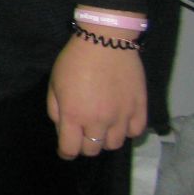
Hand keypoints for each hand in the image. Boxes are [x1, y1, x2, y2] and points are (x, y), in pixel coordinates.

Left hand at [46, 34, 146, 158]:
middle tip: (82, 134)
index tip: (65, 150)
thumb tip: (63, 128)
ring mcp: (122, 116)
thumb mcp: (54, 84)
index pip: (70, 149)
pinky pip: (135, 132)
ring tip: (102, 127)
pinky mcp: (139, 108)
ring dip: (105, 139)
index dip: (65, 152)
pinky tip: (120, 122)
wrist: (105, 42)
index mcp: (74, 115)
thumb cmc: (74, 61)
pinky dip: (127, 131)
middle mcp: (98, 120)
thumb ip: (55, 110)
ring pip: (115, 144)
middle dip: (84, 145)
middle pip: (93, 149)